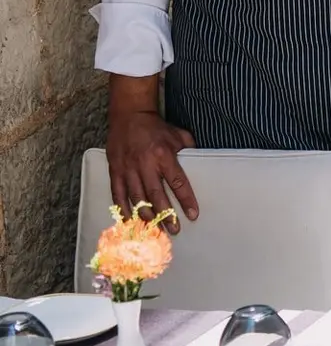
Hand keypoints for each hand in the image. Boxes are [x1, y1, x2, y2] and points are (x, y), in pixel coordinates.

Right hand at [107, 110, 196, 231]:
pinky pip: (118, 194)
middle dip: (166, 214)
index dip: (186, 200)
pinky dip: (123, 209)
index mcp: (164, 155)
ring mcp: (128, 168)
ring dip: (146, 215)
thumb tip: (200, 164)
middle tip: (174, 230)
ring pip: (137, 197)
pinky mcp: (115, 170)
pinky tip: (129, 221)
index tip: (193, 214)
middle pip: (156, 195)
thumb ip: (189, 150)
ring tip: (154, 229)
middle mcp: (145, 164)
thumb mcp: (178, 135)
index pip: (178, 182)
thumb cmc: (156, 127)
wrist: (129, 116)